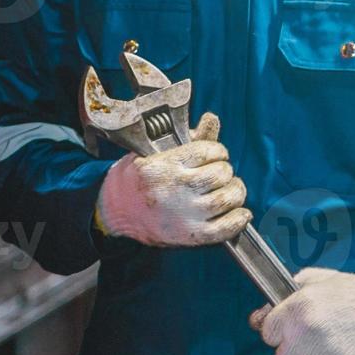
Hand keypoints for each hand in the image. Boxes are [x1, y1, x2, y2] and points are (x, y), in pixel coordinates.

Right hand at [94, 112, 248, 246]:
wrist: (114, 213)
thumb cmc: (133, 180)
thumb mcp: (153, 153)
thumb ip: (188, 140)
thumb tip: (212, 119)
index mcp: (163, 166)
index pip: (208, 150)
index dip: (217, 151)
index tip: (216, 155)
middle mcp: (174, 189)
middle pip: (221, 174)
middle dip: (225, 170)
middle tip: (220, 173)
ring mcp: (184, 214)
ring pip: (227, 198)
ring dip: (235, 192)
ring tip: (229, 190)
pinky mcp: (190, 235)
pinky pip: (226, 228)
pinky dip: (239, 219)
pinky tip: (240, 212)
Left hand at [251, 268, 354, 354]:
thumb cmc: (354, 292)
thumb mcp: (315, 280)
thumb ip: (289, 294)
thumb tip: (264, 312)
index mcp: (295, 309)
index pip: (268, 334)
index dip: (280, 335)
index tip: (290, 335)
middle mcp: (303, 334)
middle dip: (296, 353)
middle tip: (314, 345)